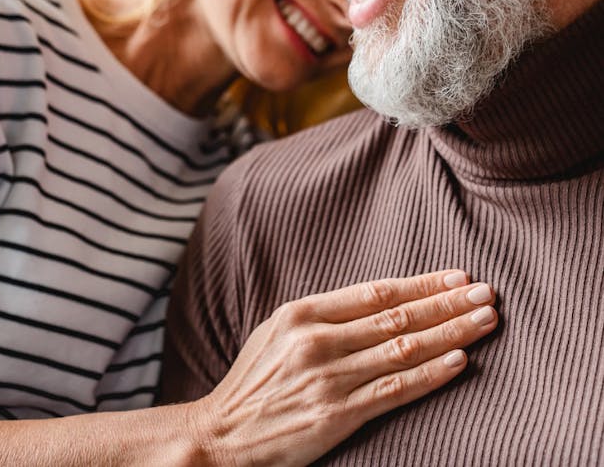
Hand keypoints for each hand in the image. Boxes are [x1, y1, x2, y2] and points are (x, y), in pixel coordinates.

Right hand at [191, 270, 496, 466]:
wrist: (223, 435)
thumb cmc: (253, 381)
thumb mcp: (276, 332)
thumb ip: (322, 317)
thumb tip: (377, 303)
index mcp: (302, 312)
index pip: (376, 292)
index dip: (421, 283)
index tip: (457, 275)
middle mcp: (317, 340)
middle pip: (397, 316)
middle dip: (447, 302)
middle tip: (487, 292)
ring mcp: (328, 378)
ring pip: (403, 349)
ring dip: (451, 333)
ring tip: (485, 320)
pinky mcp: (337, 415)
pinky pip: (394, 390)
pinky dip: (431, 374)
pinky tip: (460, 361)